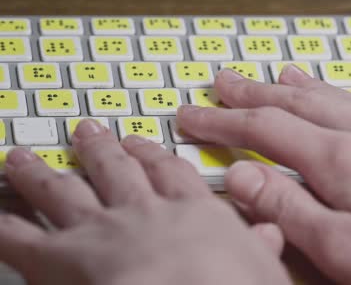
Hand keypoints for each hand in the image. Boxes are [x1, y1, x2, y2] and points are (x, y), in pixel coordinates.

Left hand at [0, 121, 290, 284]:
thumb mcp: (265, 270)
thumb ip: (262, 248)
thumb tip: (273, 233)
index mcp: (191, 213)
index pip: (170, 175)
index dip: (154, 157)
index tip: (143, 146)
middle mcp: (143, 212)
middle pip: (115, 171)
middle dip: (99, 149)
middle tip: (88, 130)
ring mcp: (99, 229)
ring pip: (64, 190)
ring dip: (41, 173)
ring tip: (23, 158)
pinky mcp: (58, 258)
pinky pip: (19, 236)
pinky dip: (2, 221)